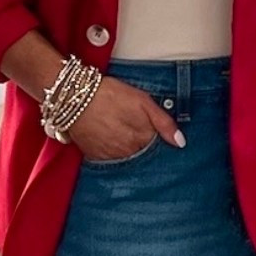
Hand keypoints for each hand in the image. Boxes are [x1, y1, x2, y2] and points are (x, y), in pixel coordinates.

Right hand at [67, 73, 184, 159]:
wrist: (74, 97)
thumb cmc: (110, 95)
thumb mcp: (142, 101)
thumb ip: (164, 122)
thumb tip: (181, 143)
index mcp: (143, 139)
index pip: (158, 148)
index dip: (158, 140)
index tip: (154, 134)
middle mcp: (129, 153)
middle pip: (143, 156)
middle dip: (143, 147)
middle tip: (133, 130)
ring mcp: (111, 157)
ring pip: (127, 159)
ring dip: (128, 150)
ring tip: (121, 133)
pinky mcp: (95, 157)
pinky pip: (109, 160)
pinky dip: (112, 152)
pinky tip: (109, 138)